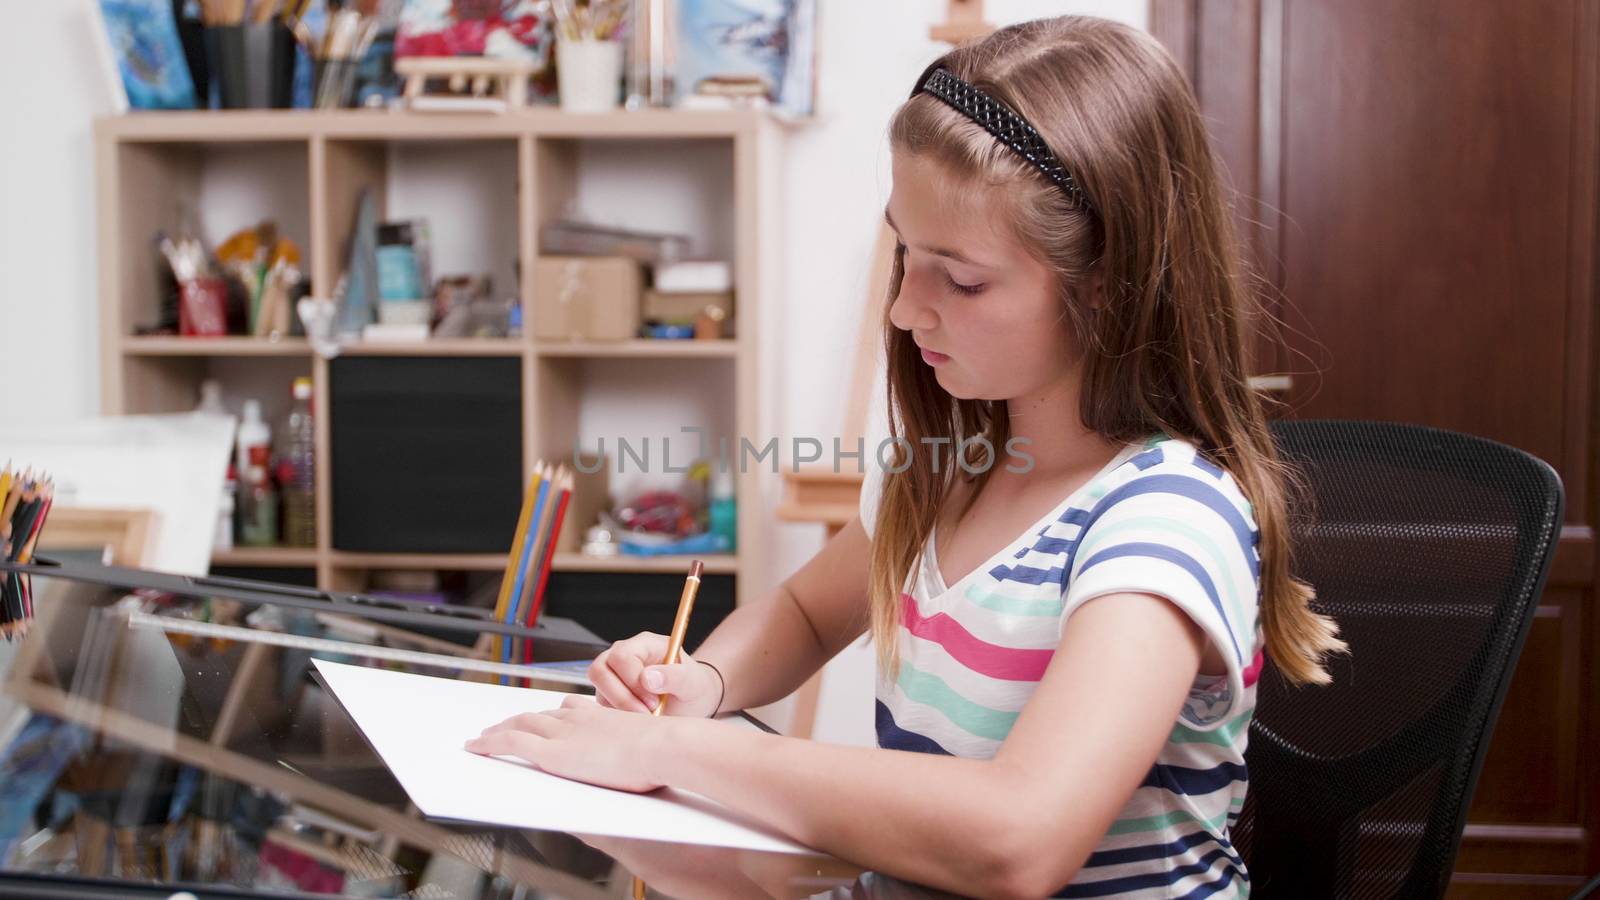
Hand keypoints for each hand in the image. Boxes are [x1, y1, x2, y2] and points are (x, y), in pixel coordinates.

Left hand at [465, 695, 669, 792]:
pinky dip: (489, 743)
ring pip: (519, 724)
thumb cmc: (665, 752)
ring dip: (498, 730)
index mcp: (600, 716)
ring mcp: (563, 733)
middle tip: (502, 725)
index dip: (551, 714)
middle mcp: (578, 718)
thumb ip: (636, 751)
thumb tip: (643, 764)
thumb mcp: (648, 746)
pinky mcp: (552, 753)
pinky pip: (511, 742)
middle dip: (517, 719)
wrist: (665, 746)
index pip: (568, 709)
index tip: (544, 716)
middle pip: (538, 715)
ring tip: (483, 737)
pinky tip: (476, 747)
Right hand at [587, 631, 723, 717]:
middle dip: (622, 697)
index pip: (622, 656)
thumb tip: (647, 678)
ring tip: (646, 716)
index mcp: (645, 644)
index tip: (654, 701)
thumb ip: (674, 676)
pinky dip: (617, 716)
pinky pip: (601, 705)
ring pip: (598, 689)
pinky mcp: (608, 693)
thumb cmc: (692, 687)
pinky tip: (638, 718)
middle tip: (647, 712)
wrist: (690, 702)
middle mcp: (623, 654)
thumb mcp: (692, 682)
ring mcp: (613, 673)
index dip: (633, 681)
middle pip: (599, 670)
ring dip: (619, 708)